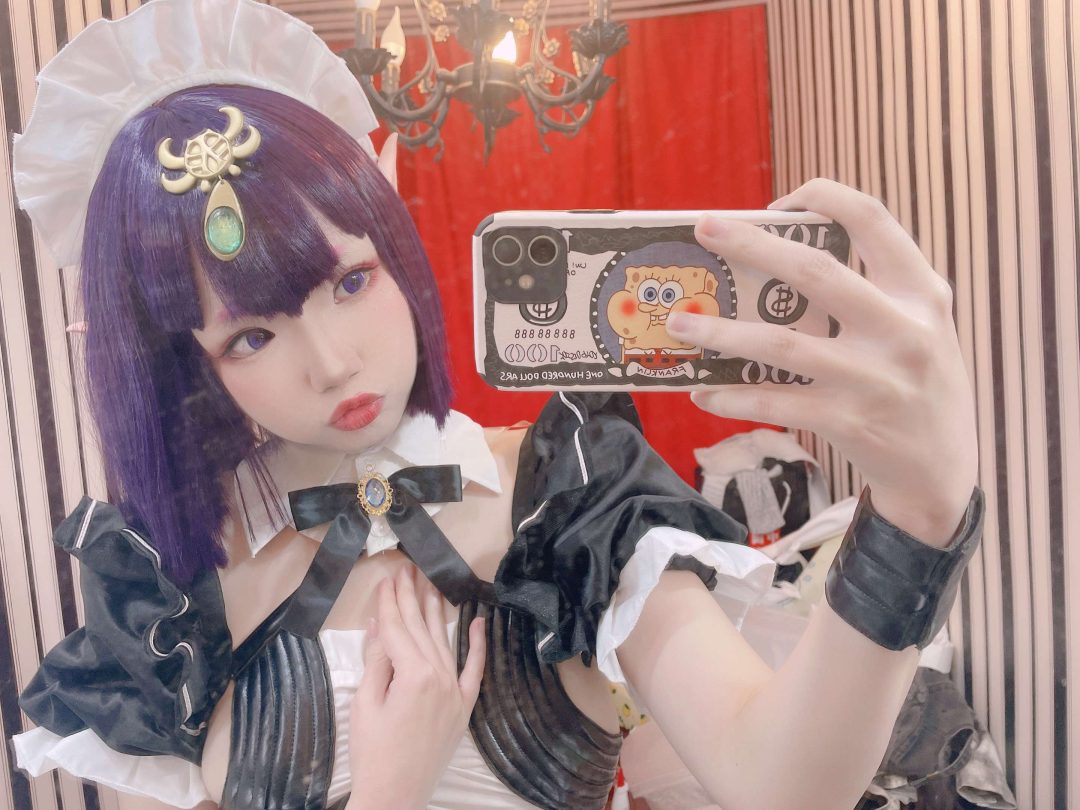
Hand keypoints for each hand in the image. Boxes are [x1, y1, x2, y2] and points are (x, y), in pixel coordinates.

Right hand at [345, 566, 485, 809]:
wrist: (395, 796)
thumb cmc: (373, 754)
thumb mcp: (365, 703)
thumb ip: (376, 660)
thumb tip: (379, 623)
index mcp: (413, 675)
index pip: (398, 628)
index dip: (390, 602)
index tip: (386, 578)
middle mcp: (439, 677)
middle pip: (421, 628)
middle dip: (411, 597)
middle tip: (406, 568)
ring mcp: (455, 691)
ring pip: (444, 641)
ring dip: (436, 611)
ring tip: (429, 583)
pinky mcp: (464, 706)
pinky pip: (475, 669)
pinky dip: (478, 645)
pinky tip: (479, 622)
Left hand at [666, 179, 977, 544]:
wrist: (942, 471)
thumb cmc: (919, 386)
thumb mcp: (920, 326)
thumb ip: (873, 292)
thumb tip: (781, 257)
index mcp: (921, 293)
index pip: (873, 220)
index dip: (821, 198)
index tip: (775, 204)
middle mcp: (902, 330)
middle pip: (814, 272)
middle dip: (751, 244)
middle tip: (704, 228)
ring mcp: (872, 379)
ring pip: (779, 344)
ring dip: (720, 332)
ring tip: (678, 323)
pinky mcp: (846, 422)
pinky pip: (773, 404)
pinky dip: (731, 396)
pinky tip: (702, 391)